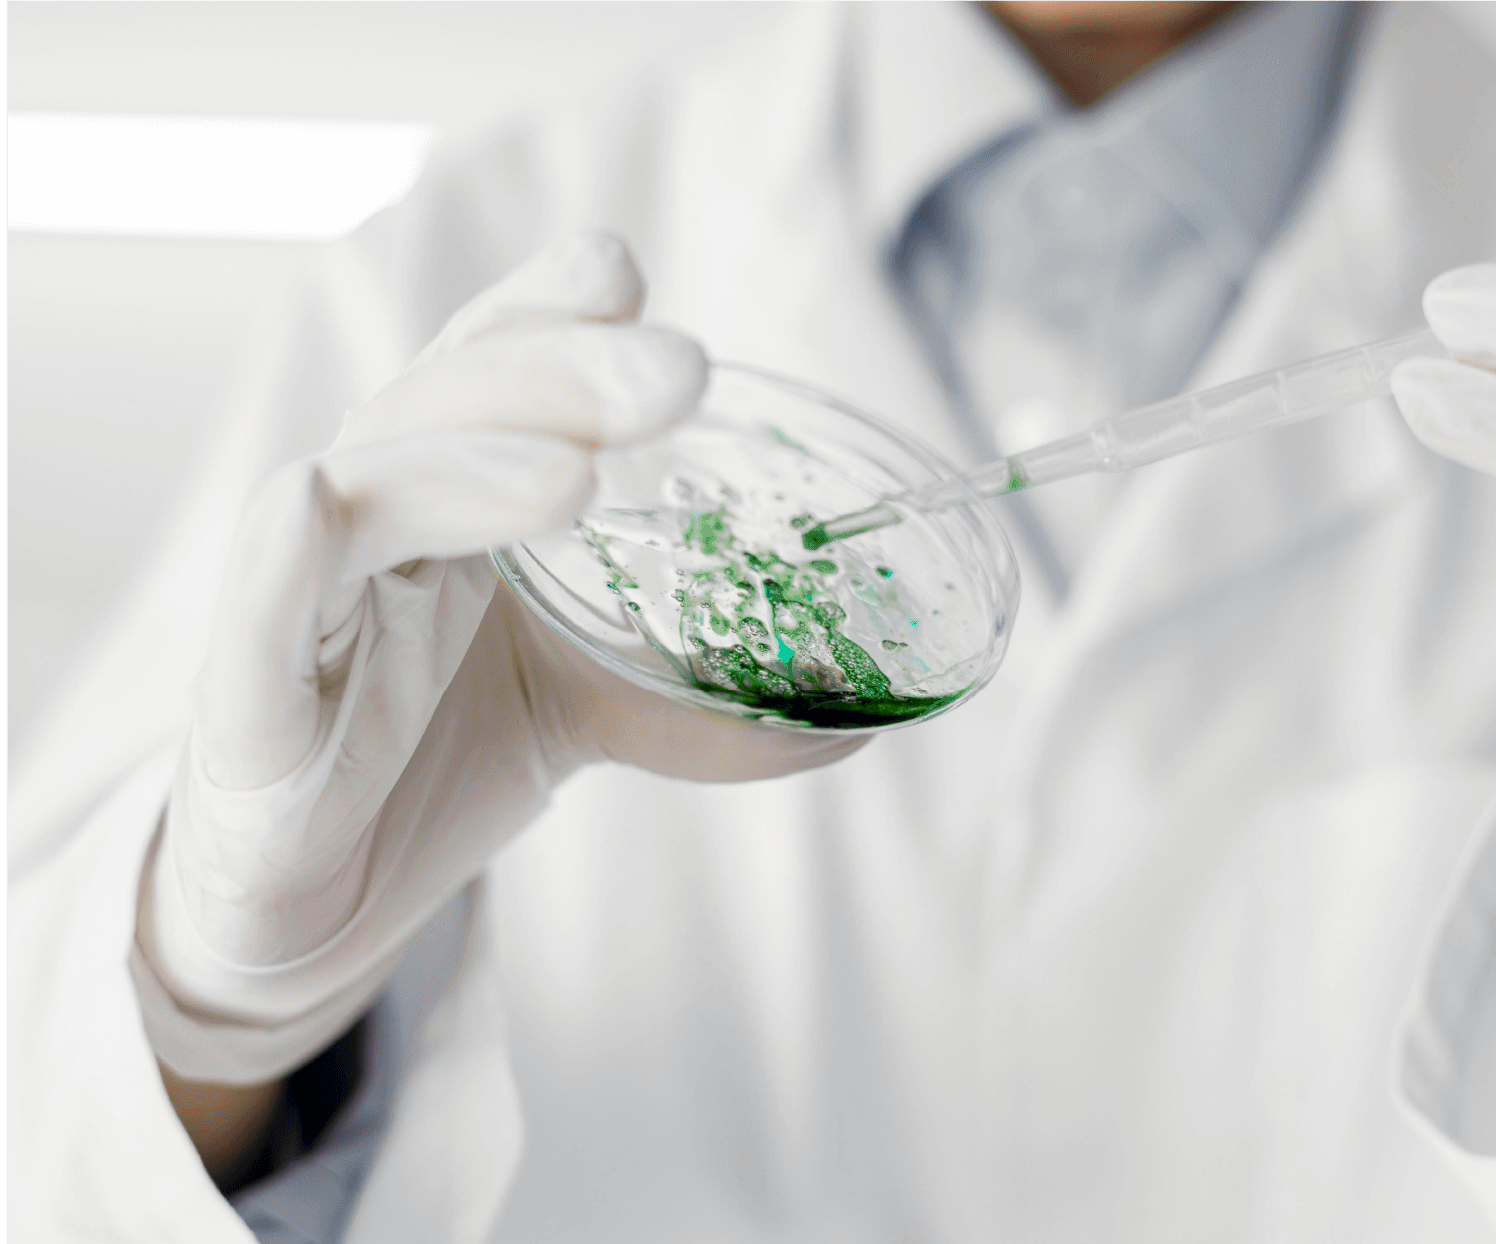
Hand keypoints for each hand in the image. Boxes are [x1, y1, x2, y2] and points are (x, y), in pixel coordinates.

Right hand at [140, 235, 863, 1078]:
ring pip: (366, 477)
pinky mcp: (247, 683)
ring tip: (577, 474)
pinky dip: (296, 543)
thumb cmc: (427, 759)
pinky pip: (261, 593)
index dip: (552, 309)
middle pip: (452, 397)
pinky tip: (325, 504)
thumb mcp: (580, 712)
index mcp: (451, 490)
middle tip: (678, 369)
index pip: (495, 361)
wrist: (313, 895)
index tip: (631, 281)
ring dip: (470, 457)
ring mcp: (303, 589)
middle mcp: (372, 511)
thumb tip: (852, 720)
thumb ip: (693, 704)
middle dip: (560, 366)